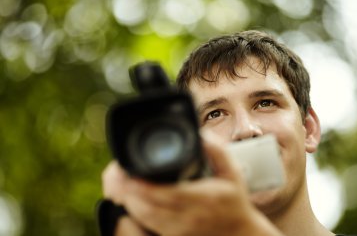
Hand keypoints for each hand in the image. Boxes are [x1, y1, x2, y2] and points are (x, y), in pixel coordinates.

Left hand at [102, 131, 283, 235]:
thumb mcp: (232, 172)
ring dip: (128, 201)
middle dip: (127, 191)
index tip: (127, 174)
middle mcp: (188, 217)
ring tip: (118, 183)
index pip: (167, 194)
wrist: (237, 233)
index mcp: (203, 199)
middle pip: (148, 208)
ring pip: (144, 218)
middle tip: (115, 174)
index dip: (143, 186)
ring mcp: (178, 230)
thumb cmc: (233, 201)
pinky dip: (134, 212)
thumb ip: (217, 151)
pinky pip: (147, 227)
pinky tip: (129, 199)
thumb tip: (200, 135)